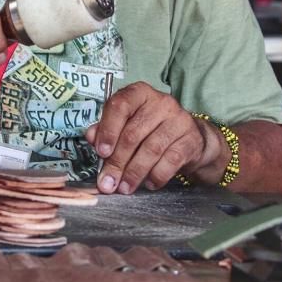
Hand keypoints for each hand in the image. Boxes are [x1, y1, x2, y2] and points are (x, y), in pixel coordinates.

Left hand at [84, 82, 209, 193]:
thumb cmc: (150, 129)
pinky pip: (170, 161)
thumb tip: (91, 137)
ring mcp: (178, 119)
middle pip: (133, 134)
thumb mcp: (127, 124)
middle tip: (108, 182)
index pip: (120, 106)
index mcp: (139, 93)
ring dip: (134, 173)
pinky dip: (156, 176)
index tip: (101, 153)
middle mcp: (160, 102)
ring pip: (151, 150)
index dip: (108, 130)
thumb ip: (106, 129)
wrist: (188, 138)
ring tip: (124, 188)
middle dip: (117, 162)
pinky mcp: (190, 139)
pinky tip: (148, 184)